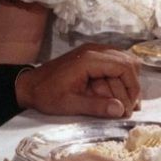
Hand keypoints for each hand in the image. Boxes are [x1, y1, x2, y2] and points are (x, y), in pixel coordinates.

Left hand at [14, 43, 140, 117]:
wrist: (28, 85)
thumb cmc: (46, 95)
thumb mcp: (69, 104)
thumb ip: (95, 107)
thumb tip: (120, 110)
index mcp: (89, 59)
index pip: (124, 67)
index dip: (132, 87)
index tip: (130, 108)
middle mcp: (95, 50)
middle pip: (128, 62)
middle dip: (131, 86)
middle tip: (127, 109)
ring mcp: (94, 51)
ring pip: (124, 62)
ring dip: (126, 83)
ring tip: (122, 105)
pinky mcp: (92, 57)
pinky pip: (115, 63)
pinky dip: (119, 79)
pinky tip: (114, 96)